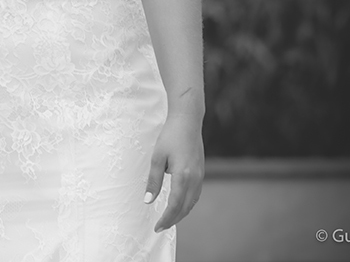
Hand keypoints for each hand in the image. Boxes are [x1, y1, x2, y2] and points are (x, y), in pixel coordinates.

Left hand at [145, 112, 203, 231]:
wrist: (187, 121)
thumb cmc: (170, 137)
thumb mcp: (157, 158)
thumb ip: (153, 181)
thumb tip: (148, 201)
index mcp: (183, 176)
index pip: (174, 205)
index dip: (166, 219)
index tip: (156, 227)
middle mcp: (195, 179)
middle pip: (185, 208)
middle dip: (172, 220)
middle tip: (160, 227)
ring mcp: (200, 176)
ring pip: (192, 203)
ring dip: (180, 213)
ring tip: (168, 219)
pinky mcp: (201, 172)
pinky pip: (195, 195)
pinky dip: (187, 204)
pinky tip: (179, 205)